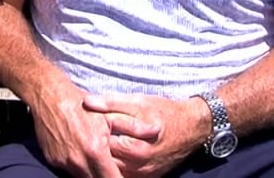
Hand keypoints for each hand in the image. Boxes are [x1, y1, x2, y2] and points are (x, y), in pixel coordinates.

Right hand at [28, 86, 125, 177]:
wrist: (49, 96)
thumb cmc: (80, 104)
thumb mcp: (109, 116)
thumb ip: (133, 129)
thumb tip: (154, 132)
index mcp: (95, 152)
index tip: (121, 175)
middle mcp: (78, 161)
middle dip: (105, 176)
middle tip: (110, 168)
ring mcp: (63, 162)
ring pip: (82, 177)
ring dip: (91, 172)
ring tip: (94, 157)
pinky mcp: (52, 160)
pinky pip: (68, 170)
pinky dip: (76, 165)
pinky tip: (79, 152)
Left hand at [82, 93, 209, 177]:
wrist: (192, 126)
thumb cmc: (163, 111)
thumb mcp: (137, 102)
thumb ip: (111, 103)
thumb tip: (87, 102)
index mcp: (136, 147)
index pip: (102, 145)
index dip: (89, 134)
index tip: (81, 125)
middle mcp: (140, 165)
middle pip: (106, 160)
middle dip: (95, 148)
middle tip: (85, 136)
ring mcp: (145, 173)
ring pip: (115, 169)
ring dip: (104, 158)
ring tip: (95, 144)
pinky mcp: (149, 176)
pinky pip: (126, 174)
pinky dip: (116, 165)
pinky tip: (109, 153)